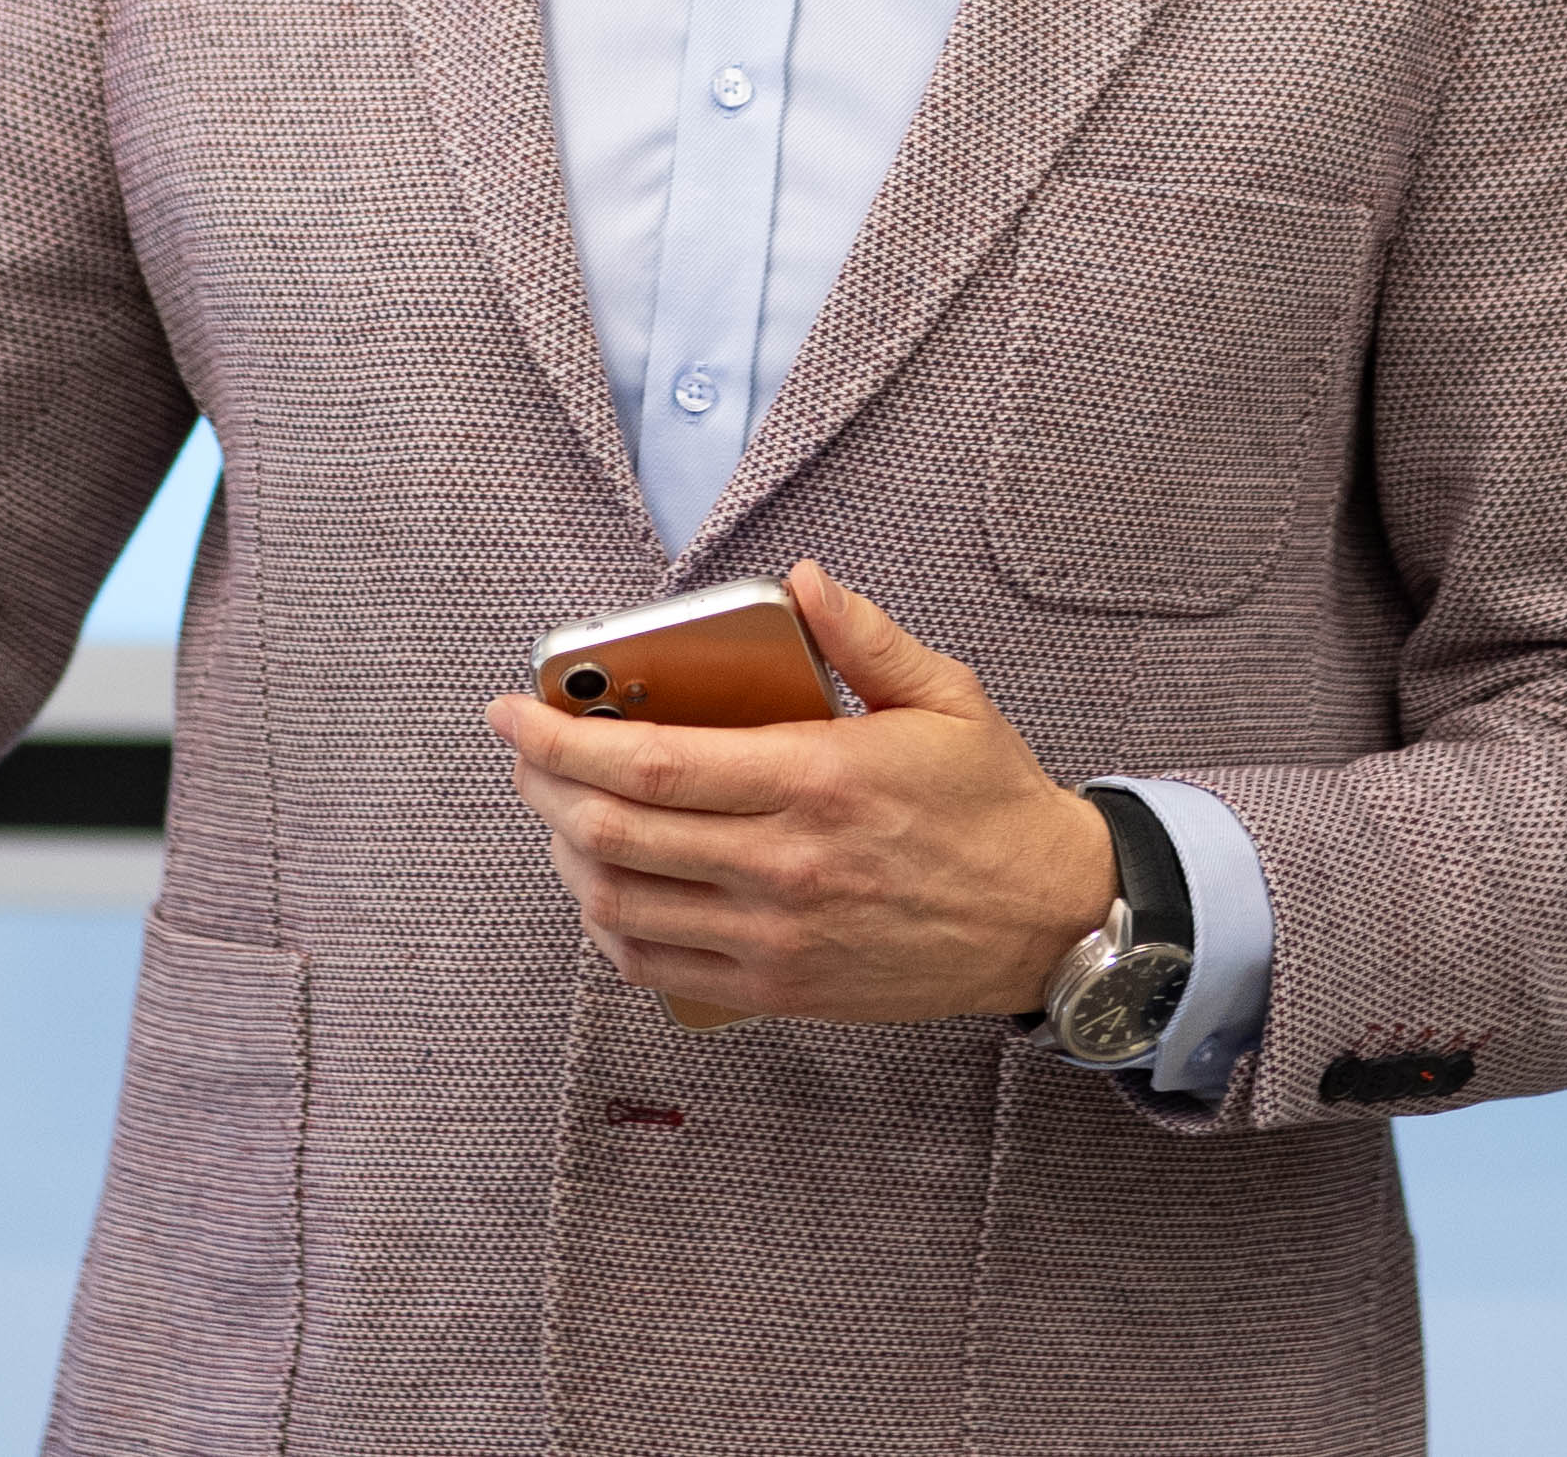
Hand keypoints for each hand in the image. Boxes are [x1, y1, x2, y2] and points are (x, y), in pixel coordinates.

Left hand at [483, 561, 1116, 1028]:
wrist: (1050, 920)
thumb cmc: (991, 802)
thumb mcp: (944, 695)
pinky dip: (611, 927)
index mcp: (816, 778)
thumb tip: (802, 579)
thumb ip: (864, 635)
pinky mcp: (781, 987)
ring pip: (622, 905)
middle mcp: (785, 864)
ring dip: (568, 855)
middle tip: (525, 753)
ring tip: (560, 812)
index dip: (561, 738)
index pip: (650, 762)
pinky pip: (659, 967)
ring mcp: (778, 937)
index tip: (515, 710)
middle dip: (544, 787)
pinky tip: (609, 887)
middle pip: (615, 833)